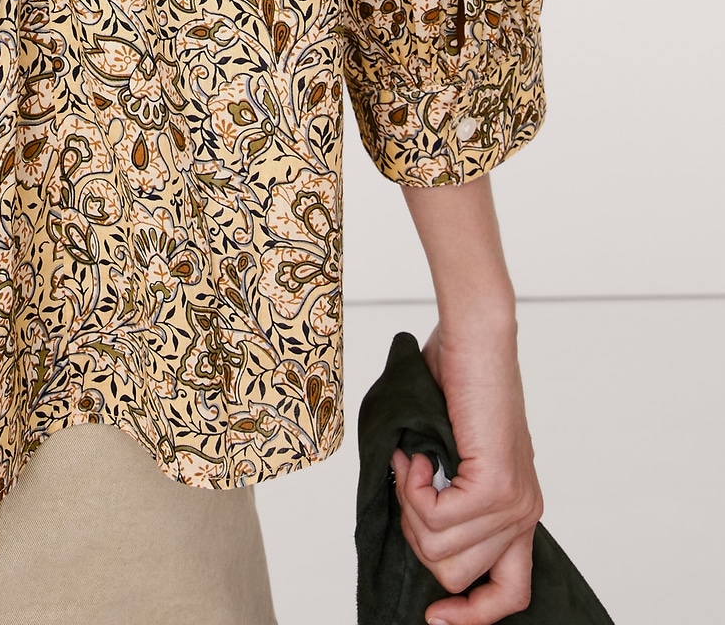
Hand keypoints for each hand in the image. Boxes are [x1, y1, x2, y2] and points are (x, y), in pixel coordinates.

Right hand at [391, 318, 543, 624]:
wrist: (474, 337)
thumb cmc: (456, 381)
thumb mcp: (451, 456)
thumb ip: (445, 498)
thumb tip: (414, 534)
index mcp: (516, 513)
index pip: (510, 595)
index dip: (471, 615)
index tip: (434, 616)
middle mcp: (522, 515)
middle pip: (454, 573)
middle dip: (415, 533)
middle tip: (412, 482)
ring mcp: (513, 503)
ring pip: (439, 548)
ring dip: (410, 504)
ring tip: (415, 459)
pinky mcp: (495, 484)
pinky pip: (436, 518)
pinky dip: (412, 486)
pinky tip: (417, 452)